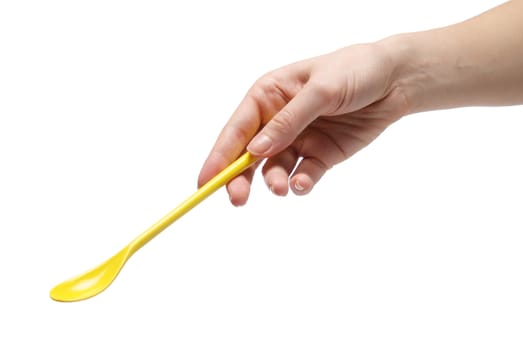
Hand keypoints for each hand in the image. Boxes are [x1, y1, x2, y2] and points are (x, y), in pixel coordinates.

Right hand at [198, 42, 409, 205]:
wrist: (396, 81)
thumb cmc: (354, 71)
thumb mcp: (320, 91)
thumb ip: (288, 122)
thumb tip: (254, 151)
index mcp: (268, 95)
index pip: (236, 129)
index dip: (218, 156)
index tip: (204, 182)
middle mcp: (277, 120)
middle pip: (248, 155)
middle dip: (239, 178)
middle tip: (237, 199)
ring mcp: (298, 139)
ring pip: (273, 169)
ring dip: (273, 182)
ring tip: (282, 189)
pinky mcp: (319, 155)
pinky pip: (303, 175)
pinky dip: (300, 183)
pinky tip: (303, 183)